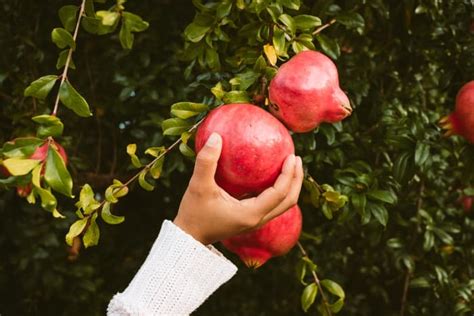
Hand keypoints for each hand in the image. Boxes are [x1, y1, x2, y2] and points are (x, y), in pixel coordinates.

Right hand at [174, 132, 303, 244]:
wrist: (188, 237)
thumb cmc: (193, 213)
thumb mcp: (198, 185)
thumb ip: (206, 161)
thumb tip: (216, 136)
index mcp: (251, 213)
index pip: (279, 193)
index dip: (288, 174)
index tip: (291, 156)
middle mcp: (257, 220)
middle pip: (289, 201)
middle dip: (296, 180)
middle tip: (296, 158)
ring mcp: (255, 221)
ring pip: (283, 204)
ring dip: (290, 185)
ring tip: (290, 165)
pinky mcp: (250, 219)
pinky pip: (272, 204)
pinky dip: (278, 189)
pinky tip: (271, 174)